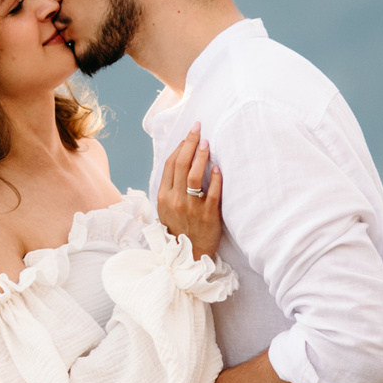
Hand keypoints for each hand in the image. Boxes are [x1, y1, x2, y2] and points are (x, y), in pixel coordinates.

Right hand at [154, 127, 221, 254]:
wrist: (189, 254)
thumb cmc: (179, 228)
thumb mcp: (166, 208)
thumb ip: (170, 187)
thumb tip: (180, 160)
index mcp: (164, 196)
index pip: (170, 164)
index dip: (180, 146)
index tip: (189, 134)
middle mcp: (175, 200)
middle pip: (181, 165)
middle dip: (190, 143)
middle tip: (198, 128)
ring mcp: (191, 208)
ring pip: (194, 176)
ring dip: (201, 156)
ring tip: (207, 143)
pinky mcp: (208, 215)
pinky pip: (212, 193)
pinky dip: (216, 178)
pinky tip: (218, 167)